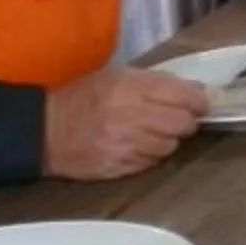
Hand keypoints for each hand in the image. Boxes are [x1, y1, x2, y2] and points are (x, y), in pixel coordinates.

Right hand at [42, 67, 209, 180]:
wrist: (44, 130)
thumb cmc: (83, 97)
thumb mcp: (117, 77)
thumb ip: (158, 82)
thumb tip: (199, 90)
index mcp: (130, 87)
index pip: (183, 96)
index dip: (198, 101)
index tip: (201, 104)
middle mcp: (131, 116)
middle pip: (183, 123)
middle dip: (187, 121)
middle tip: (179, 119)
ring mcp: (126, 144)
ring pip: (171, 145)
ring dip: (169, 139)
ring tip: (153, 132)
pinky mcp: (120, 167)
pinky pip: (152, 162)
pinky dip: (152, 154)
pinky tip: (139, 146)